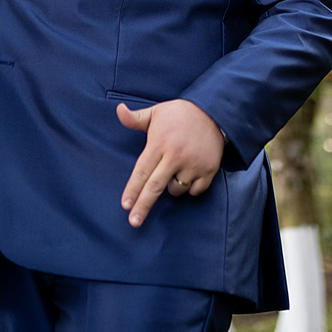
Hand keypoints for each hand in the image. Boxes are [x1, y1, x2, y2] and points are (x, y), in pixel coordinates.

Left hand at [118, 99, 224, 227]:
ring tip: (174, 170)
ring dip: (171, 188)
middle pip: (155, 187)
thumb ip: (135, 118)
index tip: (125, 205)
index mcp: (159, 143)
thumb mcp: (155, 112)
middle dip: (143, 206)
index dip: (132, 190)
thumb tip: (118, 110)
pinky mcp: (209, 169)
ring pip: (176, 190)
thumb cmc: (179, 114)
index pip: (141, 171)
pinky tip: (189, 174)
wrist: (213, 111)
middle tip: (134, 222)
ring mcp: (193, 164)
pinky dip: (190, 188)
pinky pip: (195, 191)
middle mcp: (175, 155)